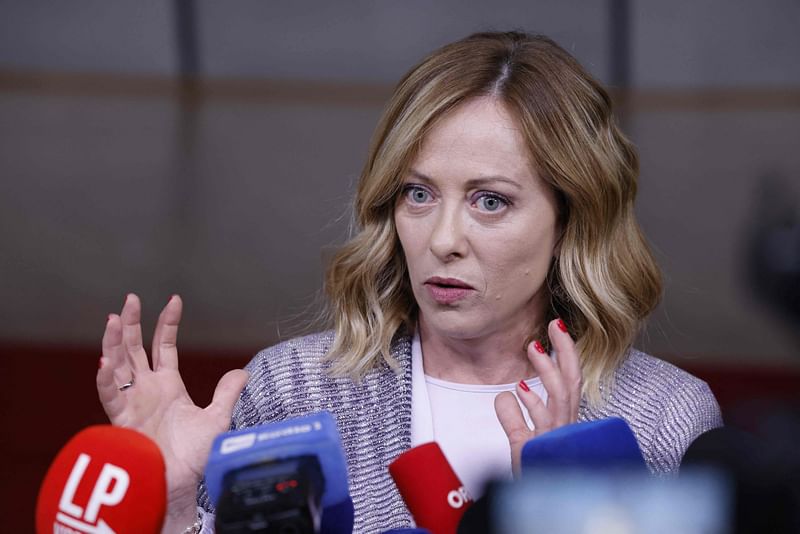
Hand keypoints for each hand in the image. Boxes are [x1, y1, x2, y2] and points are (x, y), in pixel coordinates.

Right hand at [96, 294, 248, 526]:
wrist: (180, 483)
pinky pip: (110, 396)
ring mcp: (133, 402)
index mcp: (168, 385)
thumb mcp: (217, 418)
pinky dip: (106, 379)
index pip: (163, 346)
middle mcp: (147, 389)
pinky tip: (106, 361)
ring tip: (113, 319)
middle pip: (134, 349)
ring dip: (113, 343)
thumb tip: (243, 372)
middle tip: (130, 299)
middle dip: (131, 324)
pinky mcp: (122, 420)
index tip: (174, 300)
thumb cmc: (194, 455)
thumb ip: (226, 393)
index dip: (167, 323)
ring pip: (118, 365)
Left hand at [494, 318, 581, 475]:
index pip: (570, 383)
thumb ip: (514, 419)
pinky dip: (528, 407)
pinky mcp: (543, 453)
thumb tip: (505, 395)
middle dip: (566, 352)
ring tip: (533, 348)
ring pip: (560, 399)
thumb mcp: (522, 443)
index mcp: (563, 424)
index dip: (565, 355)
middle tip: (555, 324)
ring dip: (547, 372)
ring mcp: (557, 440)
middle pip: (572, 384)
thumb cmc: (535, 475)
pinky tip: (516, 390)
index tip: (557, 329)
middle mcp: (565, 430)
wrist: (539, 504)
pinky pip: (537, 427)